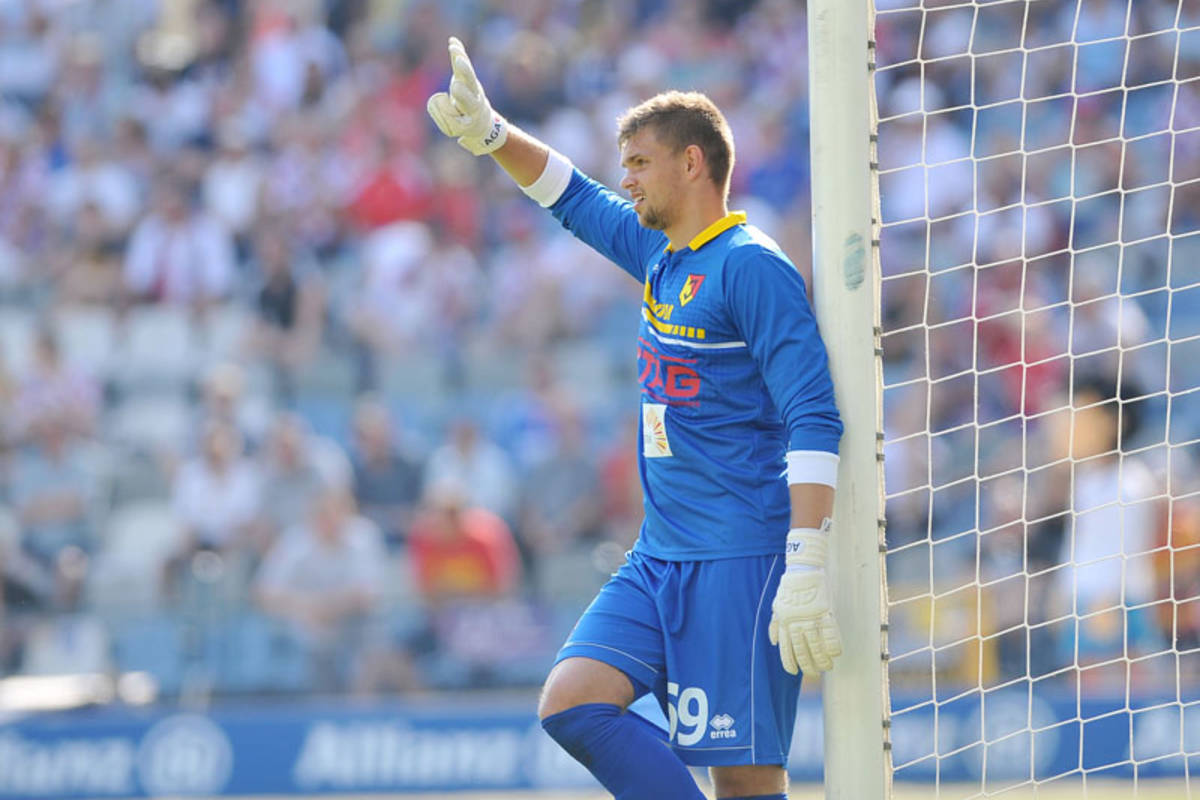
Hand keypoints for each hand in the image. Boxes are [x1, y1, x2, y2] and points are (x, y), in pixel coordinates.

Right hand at [426, 36, 507, 154]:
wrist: (482, 121)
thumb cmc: (466, 126)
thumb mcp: (458, 129)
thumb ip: (448, 118)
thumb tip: (443, 101)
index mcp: (473, 109)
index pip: (467, 100)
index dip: (462, 94)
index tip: (455, 87)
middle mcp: (474, 94)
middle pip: (470, 82)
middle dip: (465, 71)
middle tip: (459, 62)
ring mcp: (471, 84)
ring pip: (466, 70)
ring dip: (460, 58)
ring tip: (454, 48)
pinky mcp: (465, 77)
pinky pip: (461, 63)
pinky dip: (458, 52)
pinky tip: (453, 41)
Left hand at [768, 524, 842, 674]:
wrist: (802, 569)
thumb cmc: (789, 587)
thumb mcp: (776, 605)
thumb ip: (774, 625)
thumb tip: (774, 642)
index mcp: (784, 622)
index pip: (786, 648)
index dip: (789, 662)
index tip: (794, 672)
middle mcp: (796, 622)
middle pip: (802, 649)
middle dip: (807, 665)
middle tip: (813, 673)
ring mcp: (811, 616)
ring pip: (816, 644)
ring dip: (822, 659)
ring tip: (826, 668)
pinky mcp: (824, 610)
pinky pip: (830, 632)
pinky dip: (833, 644)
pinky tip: (836, 654)